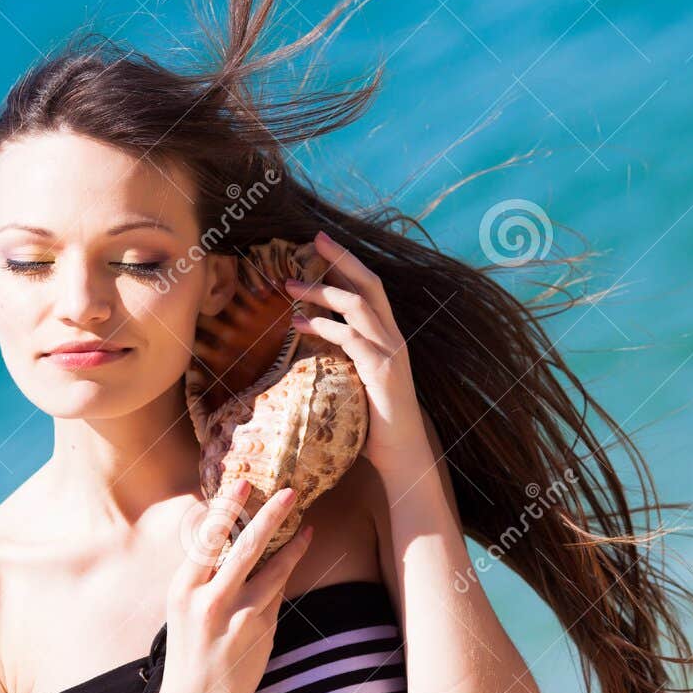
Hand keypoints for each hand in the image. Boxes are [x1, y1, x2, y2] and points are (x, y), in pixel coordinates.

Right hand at [159, 480, 312, 692]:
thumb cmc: (190, 653)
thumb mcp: (185, 610)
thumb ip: (206, 578)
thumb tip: (233, 540)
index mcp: (183, 588)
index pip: (207, 537)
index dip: (226, 507)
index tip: (242, 482)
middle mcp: (209, 598)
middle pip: (245, 545)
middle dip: (270, 514)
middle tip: (289, 491)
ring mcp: (239, 614)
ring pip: (272, 567)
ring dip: (292, 541)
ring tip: (306, 522)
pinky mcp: (262, 629)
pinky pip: (278, 592)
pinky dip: (288, 570)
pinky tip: (300, 550)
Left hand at [285, 229, 430, 476]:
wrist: (402, 453)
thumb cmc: (375, 420)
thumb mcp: (359, 379)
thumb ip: (345, 355)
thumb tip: (315, 338)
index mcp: (389, 335)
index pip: (371, 287)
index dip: (348, 263)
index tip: (322, 243)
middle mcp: (394, 337)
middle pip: (370, 283)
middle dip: (342, 258)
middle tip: (313, 239)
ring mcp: (390, 352)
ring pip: (358, 305)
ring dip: (323, 291)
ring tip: (290, 286)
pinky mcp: (381, 371)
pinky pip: (350, 338)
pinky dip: (324, 325)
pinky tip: (299, 323)